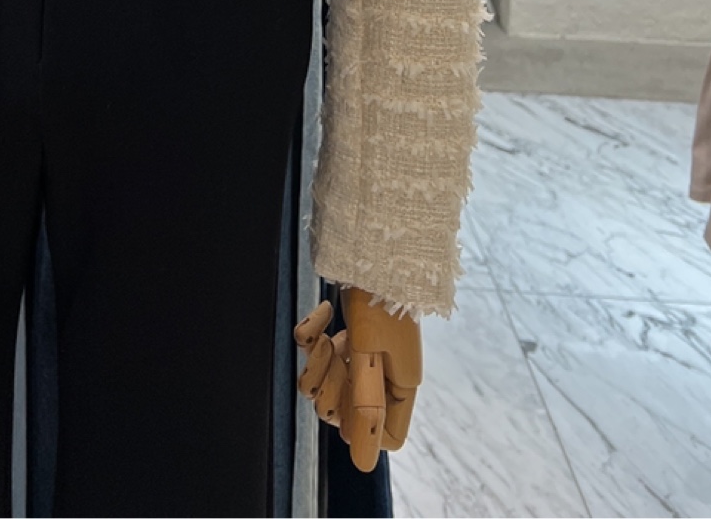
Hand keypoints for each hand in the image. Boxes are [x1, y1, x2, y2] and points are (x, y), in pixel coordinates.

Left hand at [294, 287, 422, 472]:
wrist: (372, 245)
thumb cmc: (377, 300)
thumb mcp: (369, 353)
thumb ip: (364, 406)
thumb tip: (361, 464)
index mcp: (399, 385)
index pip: (385, 436)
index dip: (361, 429)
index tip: (350, 400)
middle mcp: (382, 373)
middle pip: (344, 413)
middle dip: (329, 390)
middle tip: (336, 359)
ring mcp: (362, 352)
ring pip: (323, 386)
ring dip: (317, 363)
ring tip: (325, 336)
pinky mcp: (344, 330)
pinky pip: (315, 350)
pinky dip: (311, 333)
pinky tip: (323, 313)